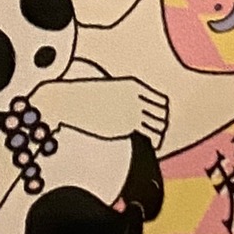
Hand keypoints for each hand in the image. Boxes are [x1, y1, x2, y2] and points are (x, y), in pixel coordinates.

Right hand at [36, 76, 168, 147]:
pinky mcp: (127, 125)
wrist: (71, 100)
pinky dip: (153, 143)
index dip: (161, 113)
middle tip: (156, 134)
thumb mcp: (107, 93)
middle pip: (163, 113)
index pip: (161, 101)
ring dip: (159, 135)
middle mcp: (137, 97)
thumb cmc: (85, 98)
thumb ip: (122, 99)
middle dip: (161, 124)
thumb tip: (128, 110)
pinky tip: (149, 147)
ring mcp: (133, 110)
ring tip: (153, 142)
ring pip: (160, 125)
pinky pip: (150, 135)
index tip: (156, 122)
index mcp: (134, 86)